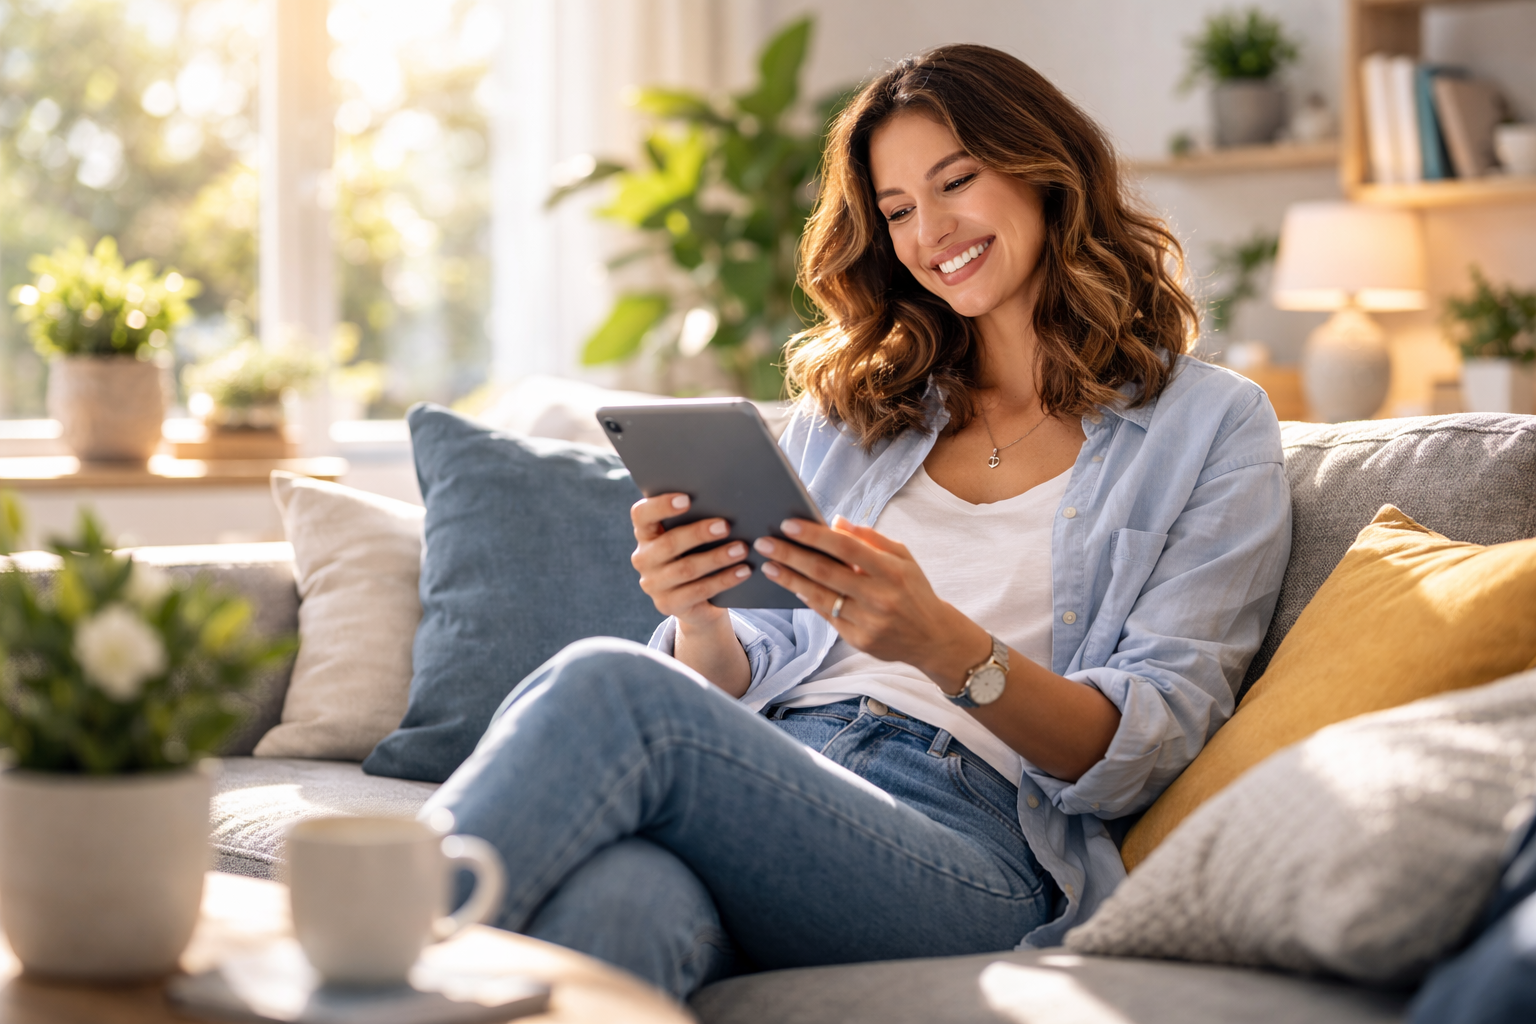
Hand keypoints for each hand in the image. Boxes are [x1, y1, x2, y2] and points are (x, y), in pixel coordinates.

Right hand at [630, 494, 751, 628]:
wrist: (699, 601)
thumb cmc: (696, 555)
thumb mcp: (691, 538)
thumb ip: (696, 520)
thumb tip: (725, 502)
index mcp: (645, 534)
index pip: (642, 515)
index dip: (661, 505)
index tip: (687, 499)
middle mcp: (643, 559)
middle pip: (668, 543)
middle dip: (698, 533)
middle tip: (725, 526)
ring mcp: (653, 584)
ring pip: (686, 569)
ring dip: (716, 558)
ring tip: (741, 549)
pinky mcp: (667, 604)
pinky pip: (698, 591)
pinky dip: (724, 580)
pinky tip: (743, 571)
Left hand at [753, 517, 988, 690]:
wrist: (933, 637)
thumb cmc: (914, 590)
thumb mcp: (903, 557)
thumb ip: (871, 538)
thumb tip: (836, 522)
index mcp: (892, 570)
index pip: (846, 547)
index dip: (815, 535)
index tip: (787, 525)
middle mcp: (880, 596)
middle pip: (826, 572)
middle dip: (791, 556)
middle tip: (765, 543)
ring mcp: (869, 621)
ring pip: (820, 597)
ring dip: (790, 580)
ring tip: (769, 566)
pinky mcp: (860, 640)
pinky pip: (827, 616)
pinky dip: (808, 599)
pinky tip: (791, 586)